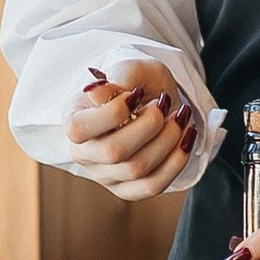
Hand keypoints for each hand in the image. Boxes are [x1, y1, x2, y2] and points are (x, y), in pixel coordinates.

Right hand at [65, 57, 201, 200]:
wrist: (156, 99)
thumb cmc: (138, 83)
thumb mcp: (132, 69)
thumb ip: (118, 78)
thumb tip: (96, 92)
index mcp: (73, 120)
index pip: (79, 128)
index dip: (113, 112)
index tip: (137, 93)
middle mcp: (83, 152)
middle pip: (113, 152)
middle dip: (149, 125)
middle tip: (163, 103)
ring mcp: (104, 175)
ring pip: (137, 169)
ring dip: (168, 139)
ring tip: (180, 116)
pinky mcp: (127, 190)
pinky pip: (153, 185)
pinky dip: (176, 161)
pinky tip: (187, 138)